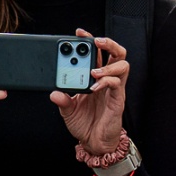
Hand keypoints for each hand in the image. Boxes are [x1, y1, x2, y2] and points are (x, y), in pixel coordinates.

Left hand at [49, 31, 127, 156]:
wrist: (94, 143)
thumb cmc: (85, 124)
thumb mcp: (68, 110)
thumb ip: (62, 100)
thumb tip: (54, 92)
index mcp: (95, 77)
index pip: (97, 53)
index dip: (90, 40)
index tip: (79, 33)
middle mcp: (107, 80)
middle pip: (116, 52)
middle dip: (107, 42)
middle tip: (95, 41)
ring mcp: (114, 89)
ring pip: (122, 64)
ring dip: (108, 64)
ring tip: (94, 69)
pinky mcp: (117, 99)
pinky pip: (116, 84)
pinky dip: (105, 82)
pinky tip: (94, 86)